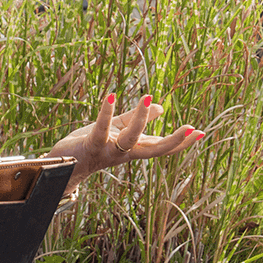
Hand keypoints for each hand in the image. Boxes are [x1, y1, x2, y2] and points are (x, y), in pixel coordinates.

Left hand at [49, 93, 205, 185]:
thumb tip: (160, 107)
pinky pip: (101, 130)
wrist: (61, 166)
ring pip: (129, 140)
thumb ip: (135, 119)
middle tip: (191, 128)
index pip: (161, 146)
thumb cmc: (90, 145)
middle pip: (154, 150)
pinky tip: (112, 97)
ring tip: (147, 97)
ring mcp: (108, 152)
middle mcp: (124, 154)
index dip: (181, 141)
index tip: (201, 133)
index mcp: (132, 149)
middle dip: (173, 142)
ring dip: (140, 120)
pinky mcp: (91, 145)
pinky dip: (106, 113)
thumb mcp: (116, 129)